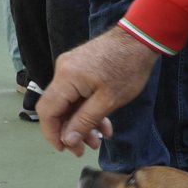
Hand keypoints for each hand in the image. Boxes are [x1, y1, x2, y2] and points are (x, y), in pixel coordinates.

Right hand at [37, 26, 157, 154]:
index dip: (52, 133)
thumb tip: (67, 140)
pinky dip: (88, 110)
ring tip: (99, 140)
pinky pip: (78, 94)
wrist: (141, 38)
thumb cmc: (127, 69)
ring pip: (70, 103)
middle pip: (57, 108)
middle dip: (70, 131)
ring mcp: (71, 68)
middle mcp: (63, 71)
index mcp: (66, 78)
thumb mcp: (108, 101)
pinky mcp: (81, 68)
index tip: (64, 149)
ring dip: (82, 123)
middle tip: (84, 149)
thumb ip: (85, 121)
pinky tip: (104, 125)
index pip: (47, 111)